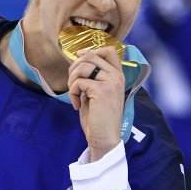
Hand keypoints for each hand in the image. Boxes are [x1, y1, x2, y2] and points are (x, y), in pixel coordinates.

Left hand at [68, 46, 124, 160]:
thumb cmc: (99, 118)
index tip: (79, 60)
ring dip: (72, 80)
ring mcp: (111, 82)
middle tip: (73, 83)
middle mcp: (117, 76)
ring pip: (83, 66)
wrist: (104, 138)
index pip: (109, 51)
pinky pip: (79, 82)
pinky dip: (72, 92)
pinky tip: (76, 104)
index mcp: (118, 76)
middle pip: (91, 56)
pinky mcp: (101, 90)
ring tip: (74, 93)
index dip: (91, 51)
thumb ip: (93, 77)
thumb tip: (79, 58)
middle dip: (75, 67)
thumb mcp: (97, 92)